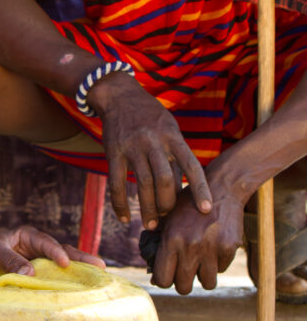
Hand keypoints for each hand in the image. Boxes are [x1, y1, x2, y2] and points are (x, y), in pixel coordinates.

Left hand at [0, 225, 104, 276]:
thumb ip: (8, 260)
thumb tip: (30, 274)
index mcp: (25, 235)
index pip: (45, 243)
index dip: (56, 252)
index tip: (65, 263)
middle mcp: (33, 248)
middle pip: (60, 252)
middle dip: (80, 259)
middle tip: (101, 267)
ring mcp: (34, 262)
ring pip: (58, 266)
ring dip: (76, 271)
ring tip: (97, 278)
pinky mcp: (31, 277)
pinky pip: (49, 279)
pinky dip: (63, 284)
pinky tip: (76, 291)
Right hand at [87, 71, 210, 229]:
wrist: (119, 96)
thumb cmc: (150, 117)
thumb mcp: (169, 130)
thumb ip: (176, 157)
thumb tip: (185, 191)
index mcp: (173, 137)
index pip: (191, 166)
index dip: (200, 189)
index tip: (206, 210)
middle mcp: (154, 141)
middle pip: (165, 179)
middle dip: (167, 204)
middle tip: (167, 219)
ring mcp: (133, 146)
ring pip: (142, 184)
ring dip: (148, 209)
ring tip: (150, 225)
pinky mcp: (114, 151)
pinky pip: (116, 183)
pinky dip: (120, 204)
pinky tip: (124, 218)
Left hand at [151, 168, 246, 292]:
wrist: (222, 187)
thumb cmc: (190, 204)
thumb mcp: (169, 218)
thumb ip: (159, 242)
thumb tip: (153, 273)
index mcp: (171, 239)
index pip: (162, 278)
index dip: (163, 280)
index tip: (167, 276)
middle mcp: (190, 246)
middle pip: (183, 287)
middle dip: (183, 283)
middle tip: (184, 273)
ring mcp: (211, 248)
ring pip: (207, 283)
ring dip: (203, 276)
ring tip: (201, 262)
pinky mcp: (229, 248)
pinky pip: (222, 269)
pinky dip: (218, 263)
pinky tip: (214, 247)